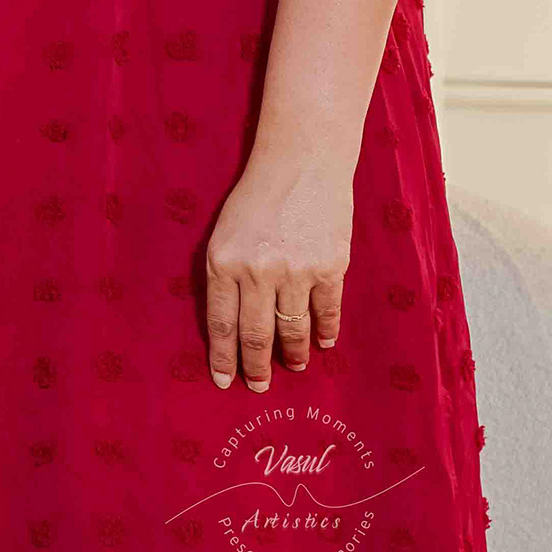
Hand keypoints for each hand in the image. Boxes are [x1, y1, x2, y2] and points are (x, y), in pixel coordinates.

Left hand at [203, 150, 353, 390]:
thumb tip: (232, 321)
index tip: (223, 381)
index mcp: (223, 262)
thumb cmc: (255, 196)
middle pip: (256, 335)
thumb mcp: (224, 232)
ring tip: (291, 368)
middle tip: (257, 387)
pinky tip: (322, 343)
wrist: (301, 163)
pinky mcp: (330, 267)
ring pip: (293, 329)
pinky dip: (325, 331)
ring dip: (292, 354)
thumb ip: (226, 274)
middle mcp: (258, 271)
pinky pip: (326, 311)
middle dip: (256, 367)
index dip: (223, 357)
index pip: (221, 323)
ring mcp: (297, 271)